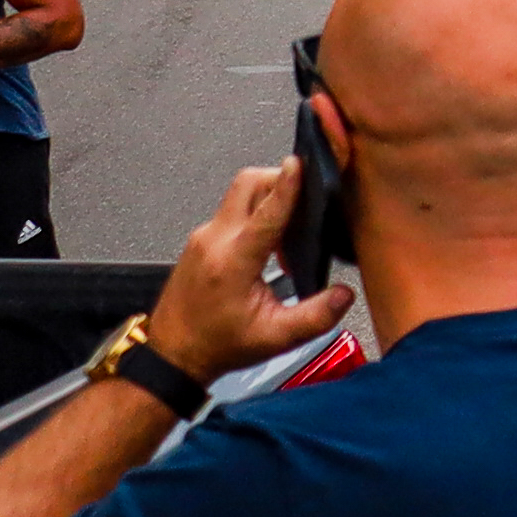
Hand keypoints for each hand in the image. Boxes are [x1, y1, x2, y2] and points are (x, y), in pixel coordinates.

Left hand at [143, 157, 357, 378]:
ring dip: (268, 198)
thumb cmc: (217, 345)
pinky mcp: (200, 240)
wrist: (172, 354)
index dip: (286, 186)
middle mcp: (213, 242)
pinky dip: (255, 214)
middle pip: (247, 184)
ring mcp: (202, 237)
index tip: (299, 163)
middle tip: (303, 196)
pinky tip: (268, 243)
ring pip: (239, 194)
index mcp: (232, 262)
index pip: (265, 213)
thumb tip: (344, 294)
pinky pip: (232, 211)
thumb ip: (315, 316)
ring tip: (288, 233)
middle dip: (277, 179)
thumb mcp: (275, 338)